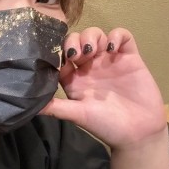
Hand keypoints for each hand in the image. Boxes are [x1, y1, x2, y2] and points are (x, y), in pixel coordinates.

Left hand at [41, 27, 166, 148]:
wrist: (139, 133)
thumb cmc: (106, 125)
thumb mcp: (77, 115)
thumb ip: (55, 107)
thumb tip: (29, 104)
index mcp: (74, 79)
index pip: (60, 56)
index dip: (58, 52)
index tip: (61, 58)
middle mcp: (90, 67)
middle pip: (77, 40)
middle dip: (74, 41)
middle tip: (78, 55)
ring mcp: (109, 60)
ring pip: (96, 35)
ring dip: (91, 37)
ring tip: (93, 51)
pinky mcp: (129, 57)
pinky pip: (123, 36)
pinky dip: (116, 36)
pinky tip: (112, 48)